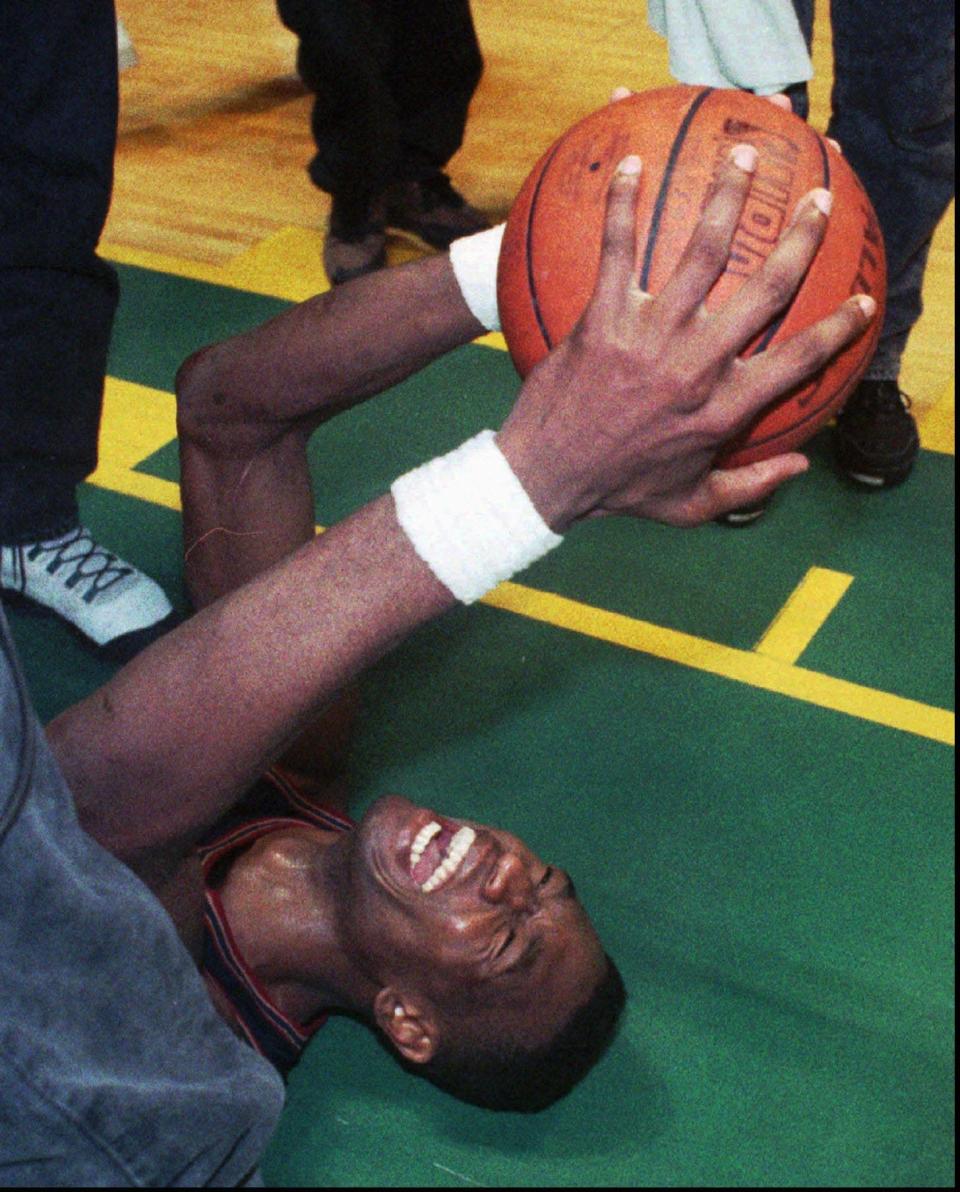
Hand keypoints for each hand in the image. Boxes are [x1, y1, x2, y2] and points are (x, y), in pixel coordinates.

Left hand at [496, 147, 874, 529]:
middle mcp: (697, 364)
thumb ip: (750, 486)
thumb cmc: (621, 489)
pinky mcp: (603, 317)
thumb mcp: (692, 504)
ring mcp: (650, 335)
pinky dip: (623, 202)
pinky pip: (618, 248)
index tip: (863, 299)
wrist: (548, 477)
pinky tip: (632, 162)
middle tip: (818, 199)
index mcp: (725, 407)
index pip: (801, 358)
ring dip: (730, 194)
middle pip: (768, 287)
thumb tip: (801, 466)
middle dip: (802, 236)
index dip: (840, 328)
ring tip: (746, 151)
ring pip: (704, 251)